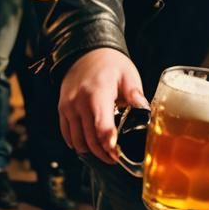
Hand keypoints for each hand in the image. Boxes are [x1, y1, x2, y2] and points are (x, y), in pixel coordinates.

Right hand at [58, 47, 147, 163]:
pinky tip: (89, 144)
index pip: (101, 128)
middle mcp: (79, 103)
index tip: (117, 155)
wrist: (86, 51)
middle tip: (115, 158)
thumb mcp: (128, 75)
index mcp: (97, 95)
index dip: (109, 146)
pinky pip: (67, 134)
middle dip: (103, 153)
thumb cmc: (110, 63)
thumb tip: (146, 114)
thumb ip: (135, 96)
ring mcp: (68, 107)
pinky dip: (77, 143)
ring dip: (91, 151)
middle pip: (89, 139)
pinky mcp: (62, 109)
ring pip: (77, 140)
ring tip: (105, 153)